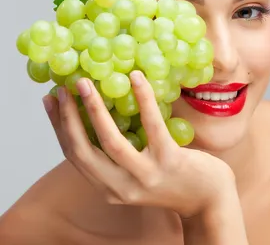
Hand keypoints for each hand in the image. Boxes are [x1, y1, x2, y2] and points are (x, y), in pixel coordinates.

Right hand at [43, 70, 235, 218]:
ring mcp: (145, 175)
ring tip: (86, 83)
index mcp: (109, 189)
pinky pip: (151, 125)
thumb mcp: (137, 177)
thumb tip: (102, 117)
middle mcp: (121, 187)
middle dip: (67, 117)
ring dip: (93, 109)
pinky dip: (142, 99)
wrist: (210, 201)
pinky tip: (136, 78)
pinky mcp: (168, 160)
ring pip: (110, 140)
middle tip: (63, 87)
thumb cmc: (174, 181)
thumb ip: (119, 158)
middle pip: (82, 150)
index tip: (49, 101)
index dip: (59, 127)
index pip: (74, 156)